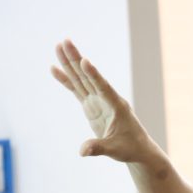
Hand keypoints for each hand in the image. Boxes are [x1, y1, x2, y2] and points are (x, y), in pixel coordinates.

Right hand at [51, 39, 158, 162]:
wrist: (137, 149)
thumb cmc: (130, 149)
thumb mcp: (115, 150)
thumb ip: (99, 148)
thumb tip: (82, 151)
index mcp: (117, 107)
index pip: (104, 88)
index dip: (94, 75)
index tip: (85, 61)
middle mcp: (107, 100)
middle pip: (89, 77)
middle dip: (76, 60)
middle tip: (65, 41)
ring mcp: (98, 101)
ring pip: (82, 79)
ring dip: (70, 64)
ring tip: (59, 46)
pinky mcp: (92, 106)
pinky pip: (77, 90)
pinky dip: (66, 80)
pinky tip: (55, 68)